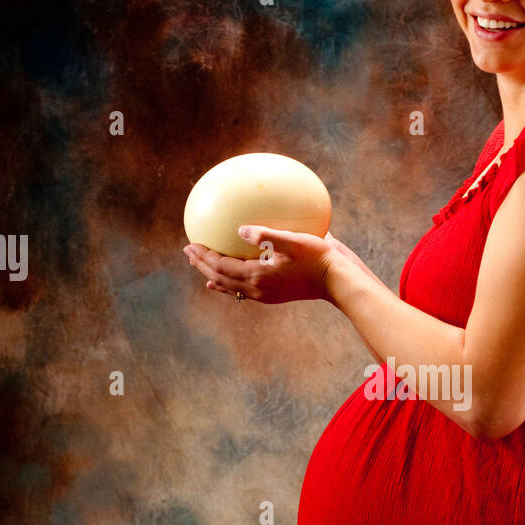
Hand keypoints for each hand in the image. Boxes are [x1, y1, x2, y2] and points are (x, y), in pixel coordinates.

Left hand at [183, 226, 339, 303]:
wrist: (336, 281)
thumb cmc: (317, 257)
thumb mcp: (294, 241)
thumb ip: (266, 235)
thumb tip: (240, 228)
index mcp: (257, 275)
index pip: (221, 266)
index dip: (203, 256)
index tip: (191, 243)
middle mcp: (257, 289)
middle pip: (220, 278)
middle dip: (202, 265)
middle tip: (189, 252)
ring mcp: (264, 295)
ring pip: (230, 287)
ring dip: (213, 275)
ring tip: (202, 266)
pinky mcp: (272, 295)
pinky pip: (243, 291)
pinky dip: (230, 285)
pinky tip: (228, 280)